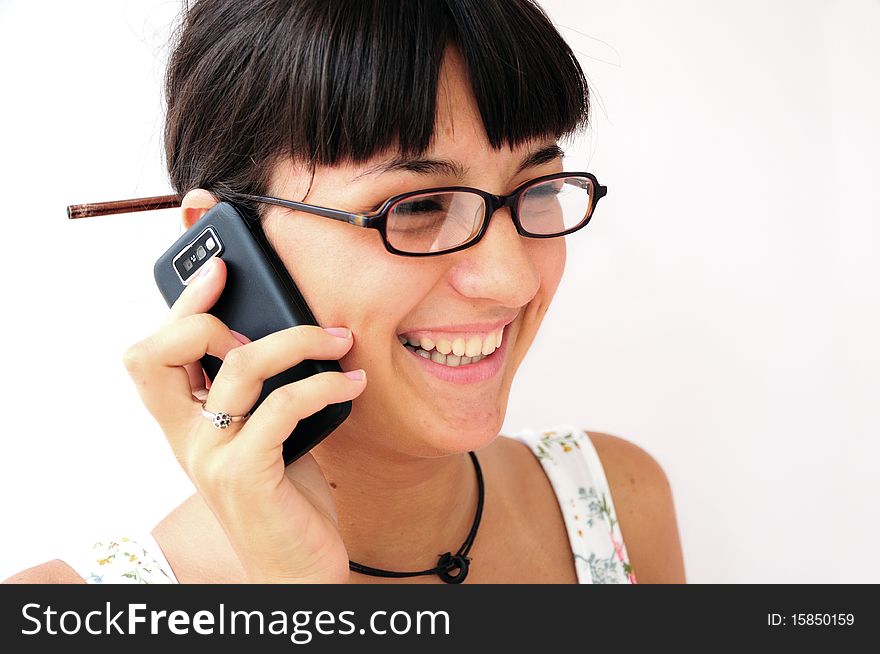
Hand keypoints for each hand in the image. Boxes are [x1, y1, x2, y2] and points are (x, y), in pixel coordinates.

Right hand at [123, 256, 364, 582]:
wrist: (295, 571)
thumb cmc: (285, 501)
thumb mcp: (266, 439)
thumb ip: (259, 397)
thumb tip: (289, 336)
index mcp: (184, 427)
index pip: (154, 354)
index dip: (182, 306)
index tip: (222, 270)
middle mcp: (185, 441)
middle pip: (162, 352)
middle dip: (215, 316)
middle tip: (279, 325)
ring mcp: (211, 458)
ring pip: (240, 367)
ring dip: (300, 342)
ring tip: (340, 342)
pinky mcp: (246, 476)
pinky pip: (281, 406)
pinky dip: (322, 385)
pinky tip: (351, 384)